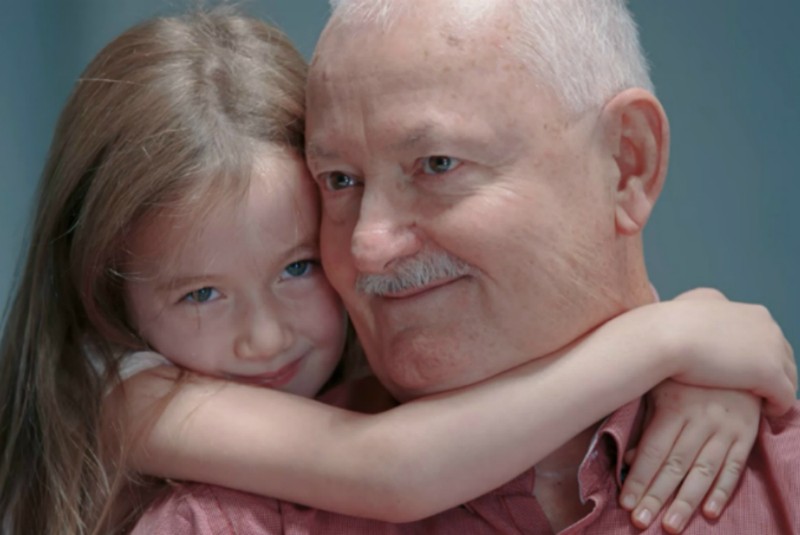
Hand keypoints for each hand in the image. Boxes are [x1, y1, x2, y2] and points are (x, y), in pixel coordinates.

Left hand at [619, 381, 759, 532]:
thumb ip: (646, 424)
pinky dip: (721, 491)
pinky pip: (734, 468)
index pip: (653, 450)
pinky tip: (708, 512)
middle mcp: (701, 420)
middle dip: (657, 496)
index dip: (639, 478)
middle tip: (642, 522)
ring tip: (670, 525)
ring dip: (686, 502)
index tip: (626, 502)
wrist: (735, 358)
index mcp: (675, 407)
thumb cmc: (686, 377)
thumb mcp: (660, 391)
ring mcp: (726, 429)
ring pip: (703, 471)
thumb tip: (627, 459)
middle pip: (675, 465)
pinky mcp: (746, 436)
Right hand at [660, 288, 795, 415]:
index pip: (768, 337)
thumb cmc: (668, 326)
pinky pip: (785, 396)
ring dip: (778, 391)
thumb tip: (700, 328)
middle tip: (760, 392)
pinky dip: (778, 407)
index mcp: (751, 312)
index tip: (747, 371)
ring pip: (788, 376)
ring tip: (764, 405)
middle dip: (774, 373)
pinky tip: (765, 413)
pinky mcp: (769, 372)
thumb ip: (706, 317)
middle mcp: (767, 324)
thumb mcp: (691, 310)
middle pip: (783, 355)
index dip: (759, 356)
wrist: (666, 334)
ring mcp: (771, 347)